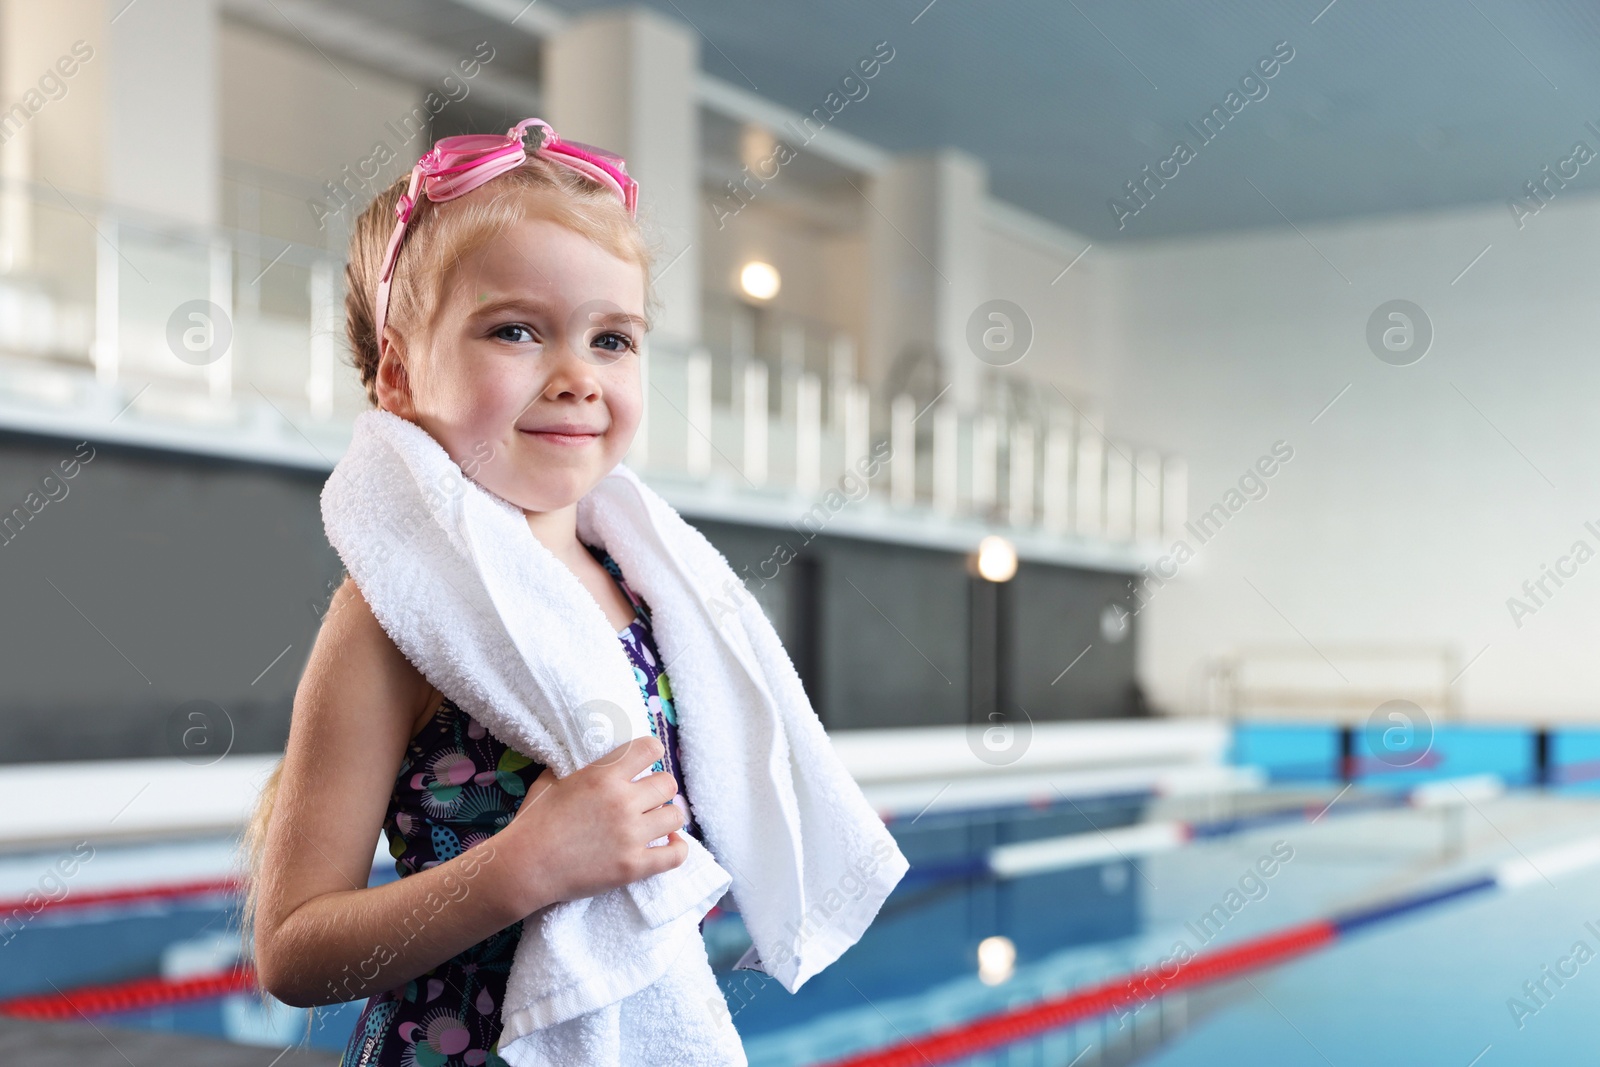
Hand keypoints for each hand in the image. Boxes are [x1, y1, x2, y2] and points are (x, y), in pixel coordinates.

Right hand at [501, 734, 687, 909]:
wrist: (524, 867)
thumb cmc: (533, 821)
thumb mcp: (552, 780)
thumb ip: (579, 765)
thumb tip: (594, 757)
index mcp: (603, 776)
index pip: (650, 748)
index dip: (652, 753)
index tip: (647, 762)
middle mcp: (622, 802)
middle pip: (668, 783)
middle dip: (659, 788)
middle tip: (648, 797)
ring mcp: (630, 836)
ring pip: (675, 816)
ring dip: (667, 817)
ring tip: (656, 821)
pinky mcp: (633, 866)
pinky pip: (675, 855)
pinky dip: (678, 848)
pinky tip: (671, 843)